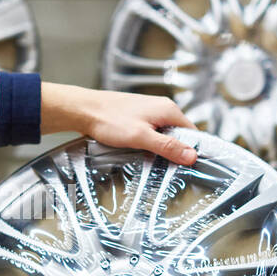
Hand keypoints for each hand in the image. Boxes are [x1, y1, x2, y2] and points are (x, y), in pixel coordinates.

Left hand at [40, 82, 198, 165]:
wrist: (84, 110)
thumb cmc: (110, 120)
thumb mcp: (141, 137)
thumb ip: (167, 146)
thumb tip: (192, 156)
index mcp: (168, 110)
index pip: (192, 132)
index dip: (191, 150)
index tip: (188, 166)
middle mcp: (162, 107)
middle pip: (178, 134)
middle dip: (174, 151)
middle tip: (166, 167)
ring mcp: (149, 110)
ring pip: (164, 134)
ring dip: (160, 148)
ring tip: (150, 159)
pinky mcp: (138, 116)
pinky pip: (152, 132)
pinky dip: (149, 143)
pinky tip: (139, 150)